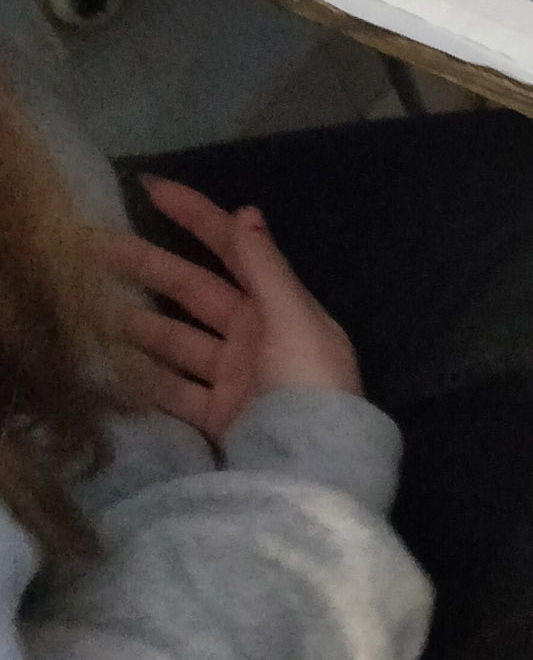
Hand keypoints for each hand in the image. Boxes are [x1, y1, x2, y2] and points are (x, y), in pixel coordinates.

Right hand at [98, 179, 360, 444]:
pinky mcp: (219, 418)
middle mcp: (258, 337)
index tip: (150, 188)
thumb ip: (265, 267)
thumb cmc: (310, 386)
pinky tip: (109, 363)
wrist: (315, 470)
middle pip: (194, 293)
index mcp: (281, 307)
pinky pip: (174, 390)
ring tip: (89, 307)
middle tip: (93, 248)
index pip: (235, 250)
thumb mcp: (292, 319)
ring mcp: (236, 379)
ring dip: (137, 323)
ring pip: (177, 341)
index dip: (196, 217)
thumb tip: (247, 211)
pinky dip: (144, 378)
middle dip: (148, 268)